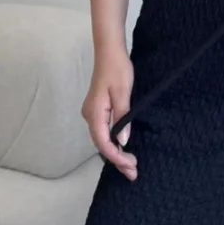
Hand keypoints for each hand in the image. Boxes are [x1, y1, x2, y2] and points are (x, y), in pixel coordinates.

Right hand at [82, 52, 137, 179]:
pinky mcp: (98, 109)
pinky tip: (122, 147)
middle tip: (133, 173)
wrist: (109, 51)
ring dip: (116, 152)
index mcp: (94, 113)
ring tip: (130, 165)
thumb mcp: (123, 93)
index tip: (131, 166)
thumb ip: (122, 118)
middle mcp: (90, 116)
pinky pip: (103, 131)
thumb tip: (123, 140)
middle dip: (117, 159)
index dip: (116, 157)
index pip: (103, 143)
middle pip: (102, 144)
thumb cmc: (117, 69)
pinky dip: (113, 142)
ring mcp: (92, 113)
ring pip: (102, 139)